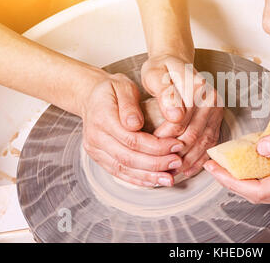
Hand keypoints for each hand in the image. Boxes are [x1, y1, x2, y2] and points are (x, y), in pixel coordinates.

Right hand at [81, 72, 184, 186]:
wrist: (92, 96)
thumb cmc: (113, 90)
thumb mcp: (122, 87)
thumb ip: (129, 105)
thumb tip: (135, 124)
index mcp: (101, 118)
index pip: (132, 139)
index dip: (156, 145)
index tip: (177, 145)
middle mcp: (95, 137)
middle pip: (128, 157)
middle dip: (156, 163)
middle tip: (178, 163)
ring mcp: (95, 150)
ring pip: (123, 169)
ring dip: (148, 177)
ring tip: (169, 179)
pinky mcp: (99, 158)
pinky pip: (119, 173)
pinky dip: (137, 179)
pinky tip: (154, 181)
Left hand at [141, 54, 223, 176]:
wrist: (175, 62)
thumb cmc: (162, 70)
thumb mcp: (156, 75)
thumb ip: (164, 94)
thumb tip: (175, 116)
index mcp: (197, 87)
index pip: (180, 121)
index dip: (163, 137)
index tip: (148, 147)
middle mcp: (211, 99)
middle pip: (193, 134)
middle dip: (174, 154)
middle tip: (157, 167)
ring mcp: (216, 110)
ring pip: (203, 143)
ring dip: (187, 162)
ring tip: (170, 174)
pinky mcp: (217, 120)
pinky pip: (210, 144)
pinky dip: (198, 160)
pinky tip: (185, 170)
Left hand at [204, 101, 269, 202]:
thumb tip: (260, 150)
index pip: (262, 190)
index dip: (234, 182)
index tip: (216, 170)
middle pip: (261, 194)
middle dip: (234, 181)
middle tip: (215, 166)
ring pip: (268, 189)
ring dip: (245, 178)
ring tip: (226, 163)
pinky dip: (258, 172)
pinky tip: (248, 159)